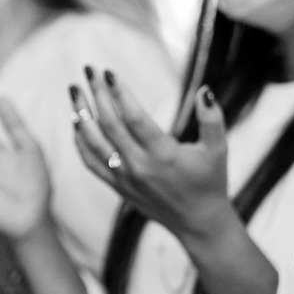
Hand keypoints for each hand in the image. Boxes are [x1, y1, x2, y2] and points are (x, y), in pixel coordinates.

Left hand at [71, 67, 228, 242]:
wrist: (198, 223)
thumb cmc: (210, 182)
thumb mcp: (218, 149)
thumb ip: (212, 119)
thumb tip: (204, 91)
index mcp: (163, 155)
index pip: (134, 118)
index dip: (120, 93)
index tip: (108, 72)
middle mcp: (140, 167)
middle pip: (110, 125)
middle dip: (96, 94)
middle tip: (88, 69)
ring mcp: (125, 178)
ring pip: (94, 143)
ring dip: (81, 114)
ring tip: (74, 90)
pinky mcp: (118, 187)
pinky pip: (91, 163)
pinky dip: (80, 142)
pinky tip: (76, 122)